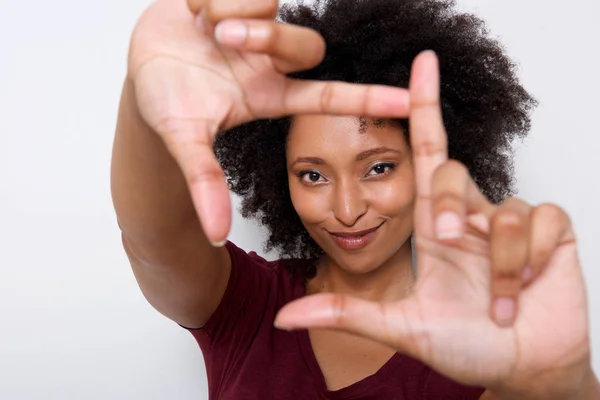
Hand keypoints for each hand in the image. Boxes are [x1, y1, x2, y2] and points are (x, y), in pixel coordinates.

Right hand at [127, 0, 409, 244]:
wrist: (141, 66)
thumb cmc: (169, 105)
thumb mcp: (185, 139)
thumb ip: (204, 181)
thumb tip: (214, 232)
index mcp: (271, 95)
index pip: (330, 96)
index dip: (369, 99)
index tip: (411, 101)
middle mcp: (272, 61)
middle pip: (306, 44)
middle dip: (263, 35)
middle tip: (219, 39)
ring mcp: (258, 27)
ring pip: (272, 6)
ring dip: (233, 12)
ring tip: (202, 27)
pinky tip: (195, 10)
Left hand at [274, 51, 592, 396]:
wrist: (521, 370)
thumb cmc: (465, 345)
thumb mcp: (401, 328)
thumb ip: (345, 314)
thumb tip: (283, 317)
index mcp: (434, 227)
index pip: (428, 154)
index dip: (423, 107)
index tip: (421, 64)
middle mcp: (469, 218)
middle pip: (455, 173)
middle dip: (454, 206)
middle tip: (453, 244)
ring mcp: (509, 225)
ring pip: (503, 208)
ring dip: (500, 260)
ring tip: (498, 301)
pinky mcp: (550, 233)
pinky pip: (542, 221)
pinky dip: (532, 259)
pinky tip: (528, 286)